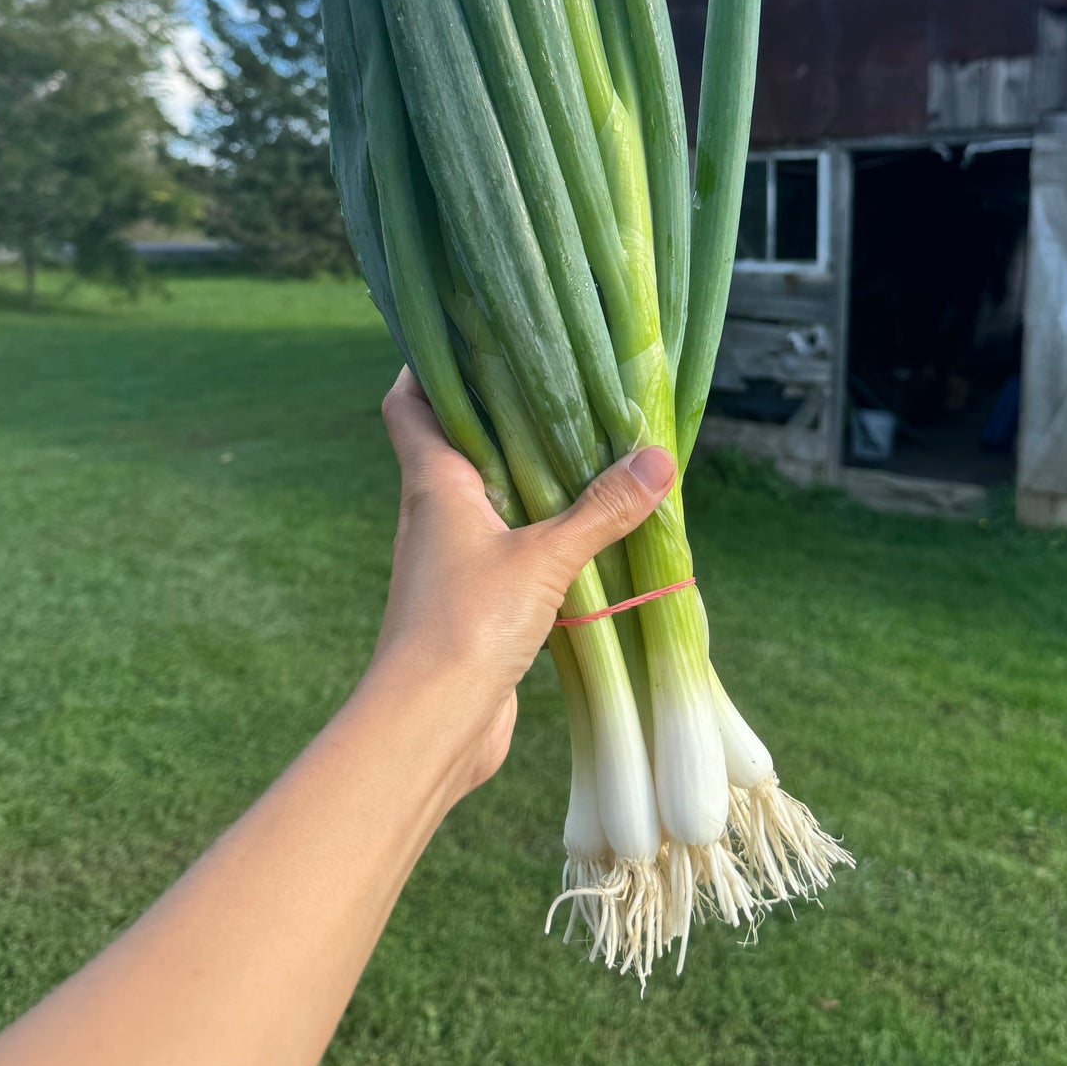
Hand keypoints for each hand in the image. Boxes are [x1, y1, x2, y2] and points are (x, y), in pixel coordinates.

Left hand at [370, 369, 675, 799]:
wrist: (429, 724)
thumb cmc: (466, 624)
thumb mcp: (545, 558)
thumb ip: (601, 510)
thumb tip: (657, 459)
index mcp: (434, 483)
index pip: (408, 405)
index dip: (427, 370)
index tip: (466, 341)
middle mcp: (433, 515)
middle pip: (454, 447)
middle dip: (498, 421)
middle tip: (555, 391)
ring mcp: (449, 563)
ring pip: (483, 503)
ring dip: (524, 484)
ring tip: (583, 457)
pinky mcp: (470, 606)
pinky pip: (503, 553)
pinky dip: (536, 539)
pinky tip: (581, 539)